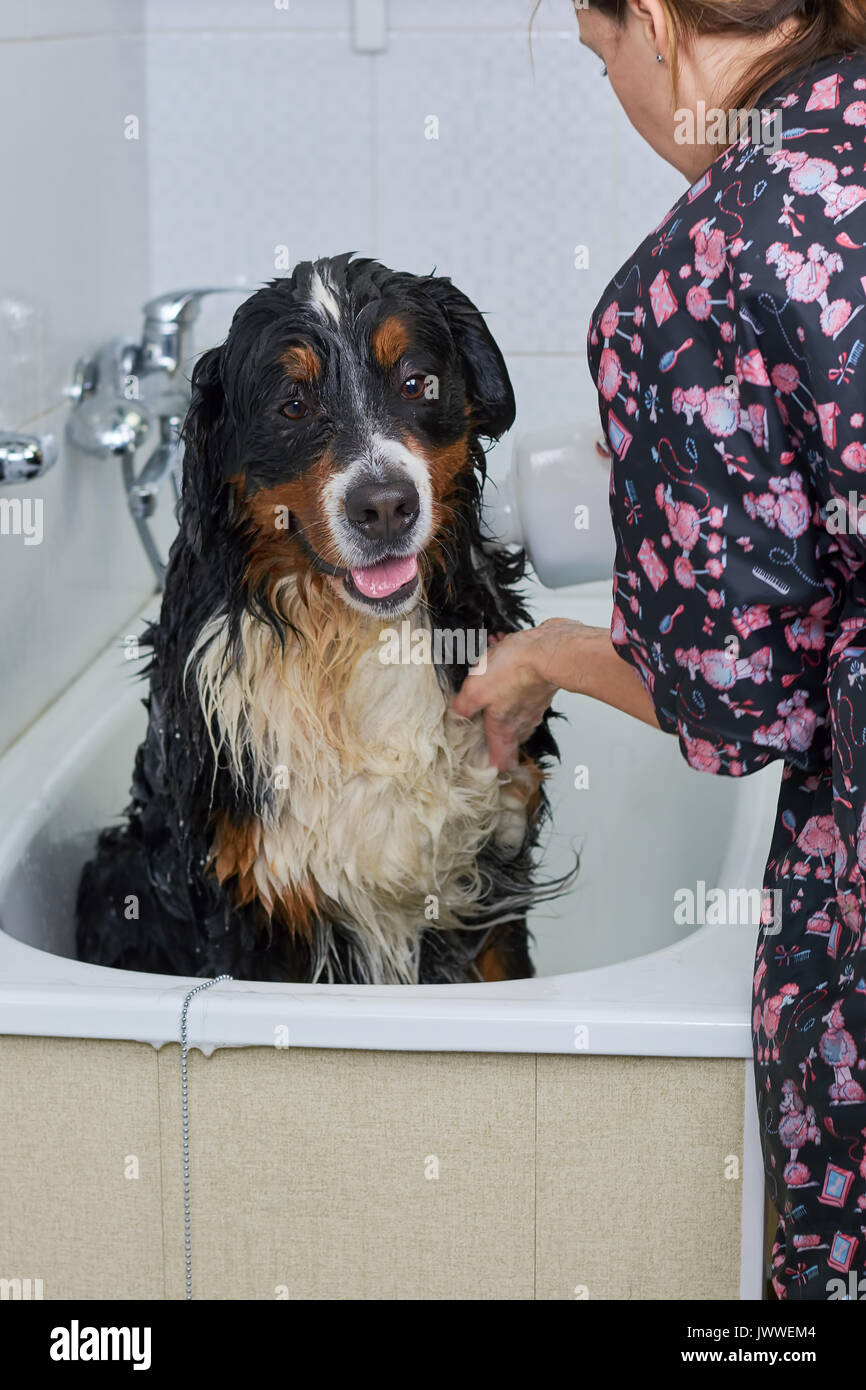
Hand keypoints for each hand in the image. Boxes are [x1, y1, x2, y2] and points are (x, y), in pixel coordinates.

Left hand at [448, 617, 658, 771]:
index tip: (480, 762)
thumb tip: (455, 717)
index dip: (491, 766)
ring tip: (486, 678)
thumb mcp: (476, 691)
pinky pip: (521, 688)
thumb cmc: (515, 670)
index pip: (502, 762)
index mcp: (505, 729)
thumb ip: (463, 708)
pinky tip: (500, 659)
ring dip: (499, 697)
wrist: (549, 649)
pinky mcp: (539, 687)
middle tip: (476, 718)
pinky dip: (510, 678)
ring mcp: (534, 706)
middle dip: (491, 728)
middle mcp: (522, 722)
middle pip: (507, 737)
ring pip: (514, 710)